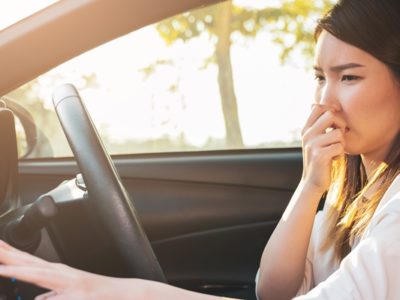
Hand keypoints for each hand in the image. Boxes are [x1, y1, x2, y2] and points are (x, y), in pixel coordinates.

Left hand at [0, 240, 146, 299]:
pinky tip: (8, 270)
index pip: (26, 262)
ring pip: (31, 268)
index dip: (8, 255)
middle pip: (25, 260)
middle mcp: (58, 272)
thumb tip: (40, 299)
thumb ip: (51, 297)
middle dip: (5, 252)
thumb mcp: (68, 298)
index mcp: (55, 274)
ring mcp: (65, 278)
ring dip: (10, 261)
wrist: (123, 295)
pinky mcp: (70, 286)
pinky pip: (42, 280)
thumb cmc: (96, 297)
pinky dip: (24, 273)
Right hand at [300, 104, 345, 193]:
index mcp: (305, 130)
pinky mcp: (319, 155)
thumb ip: (316, 124)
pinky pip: (340, 147)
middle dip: (340, 124)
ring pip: (338, 133)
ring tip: (334, 150)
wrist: (312, 182)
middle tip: (339, 135)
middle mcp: (307, 135)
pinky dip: (340, 154)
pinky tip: (333, 159)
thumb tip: (313, 104)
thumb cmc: (318, 159)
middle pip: (330, 115)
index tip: (334, 122)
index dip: (330, 110)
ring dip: (341, 143)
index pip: (317, 108)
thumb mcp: (314, 140)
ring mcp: (312, 145)